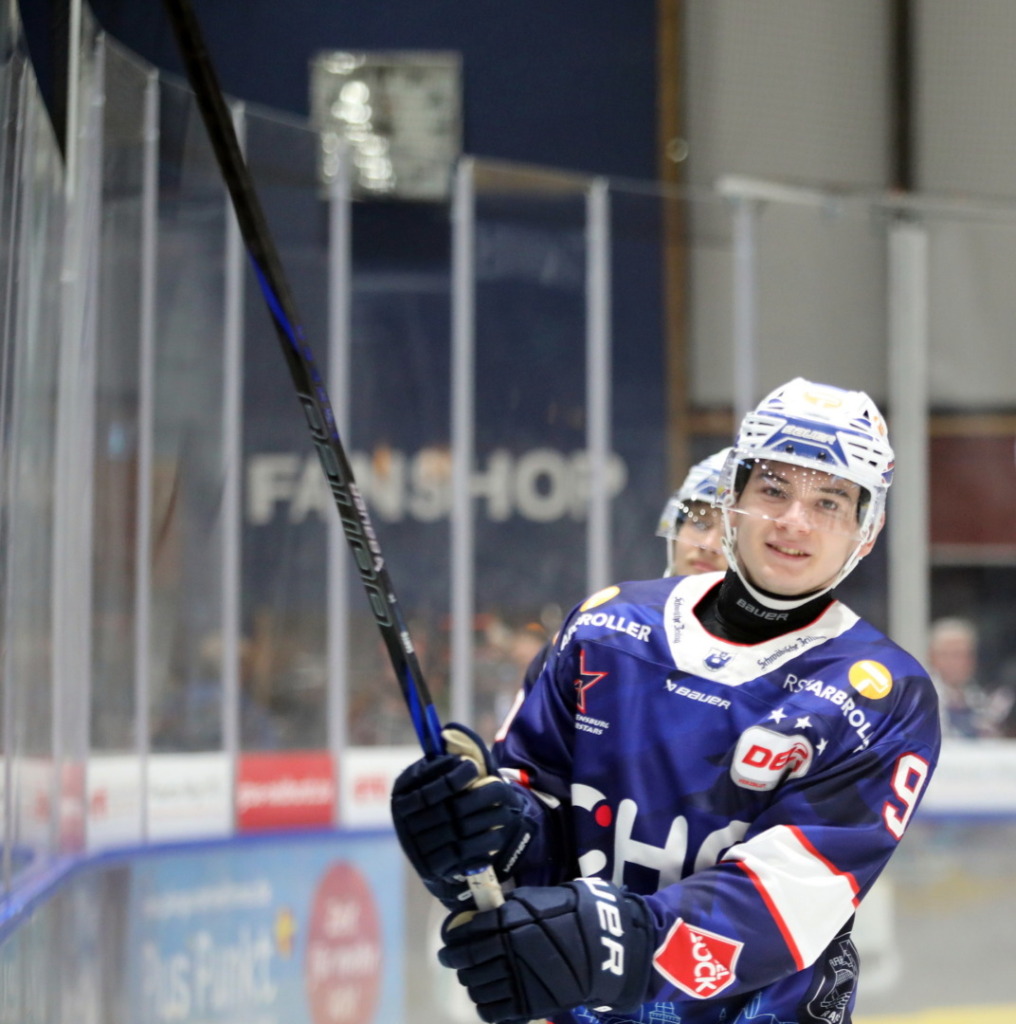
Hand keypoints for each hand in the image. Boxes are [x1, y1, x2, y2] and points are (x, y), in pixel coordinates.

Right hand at [391, 723, 534, 905]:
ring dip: (488, 819)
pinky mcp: (431, 867)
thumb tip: (450, 732)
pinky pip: (463, 853)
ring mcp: (417, 845)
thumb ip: (444, 759)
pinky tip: (496, 834)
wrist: (432, 853)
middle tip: (504, 792)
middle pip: (450, 807)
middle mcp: (404, 819)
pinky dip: (483, 842)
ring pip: (460, 830)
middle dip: (481, 797)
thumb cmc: (439, 802)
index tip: (474, 767)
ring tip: (505, 813)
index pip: (429, 783)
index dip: (453, 775)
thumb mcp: (435, 778)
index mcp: (402, 791)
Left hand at [438, 878, 652, 1022]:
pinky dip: (484, 1005)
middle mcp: (506, 952)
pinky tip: (486, 997)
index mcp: (506, 924)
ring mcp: (516, 981)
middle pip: (468, 964)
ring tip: (472, 979)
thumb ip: (505, 909)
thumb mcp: (534, 901)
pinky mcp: (526, 1005)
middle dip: (458, 964)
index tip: (448, 946)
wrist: (602, 947)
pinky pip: (492, 1011)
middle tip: (457, 962)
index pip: (467, 937)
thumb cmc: (567, 916)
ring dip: (470, 983)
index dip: (453, 943)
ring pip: (477, 988)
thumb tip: (478, 917)